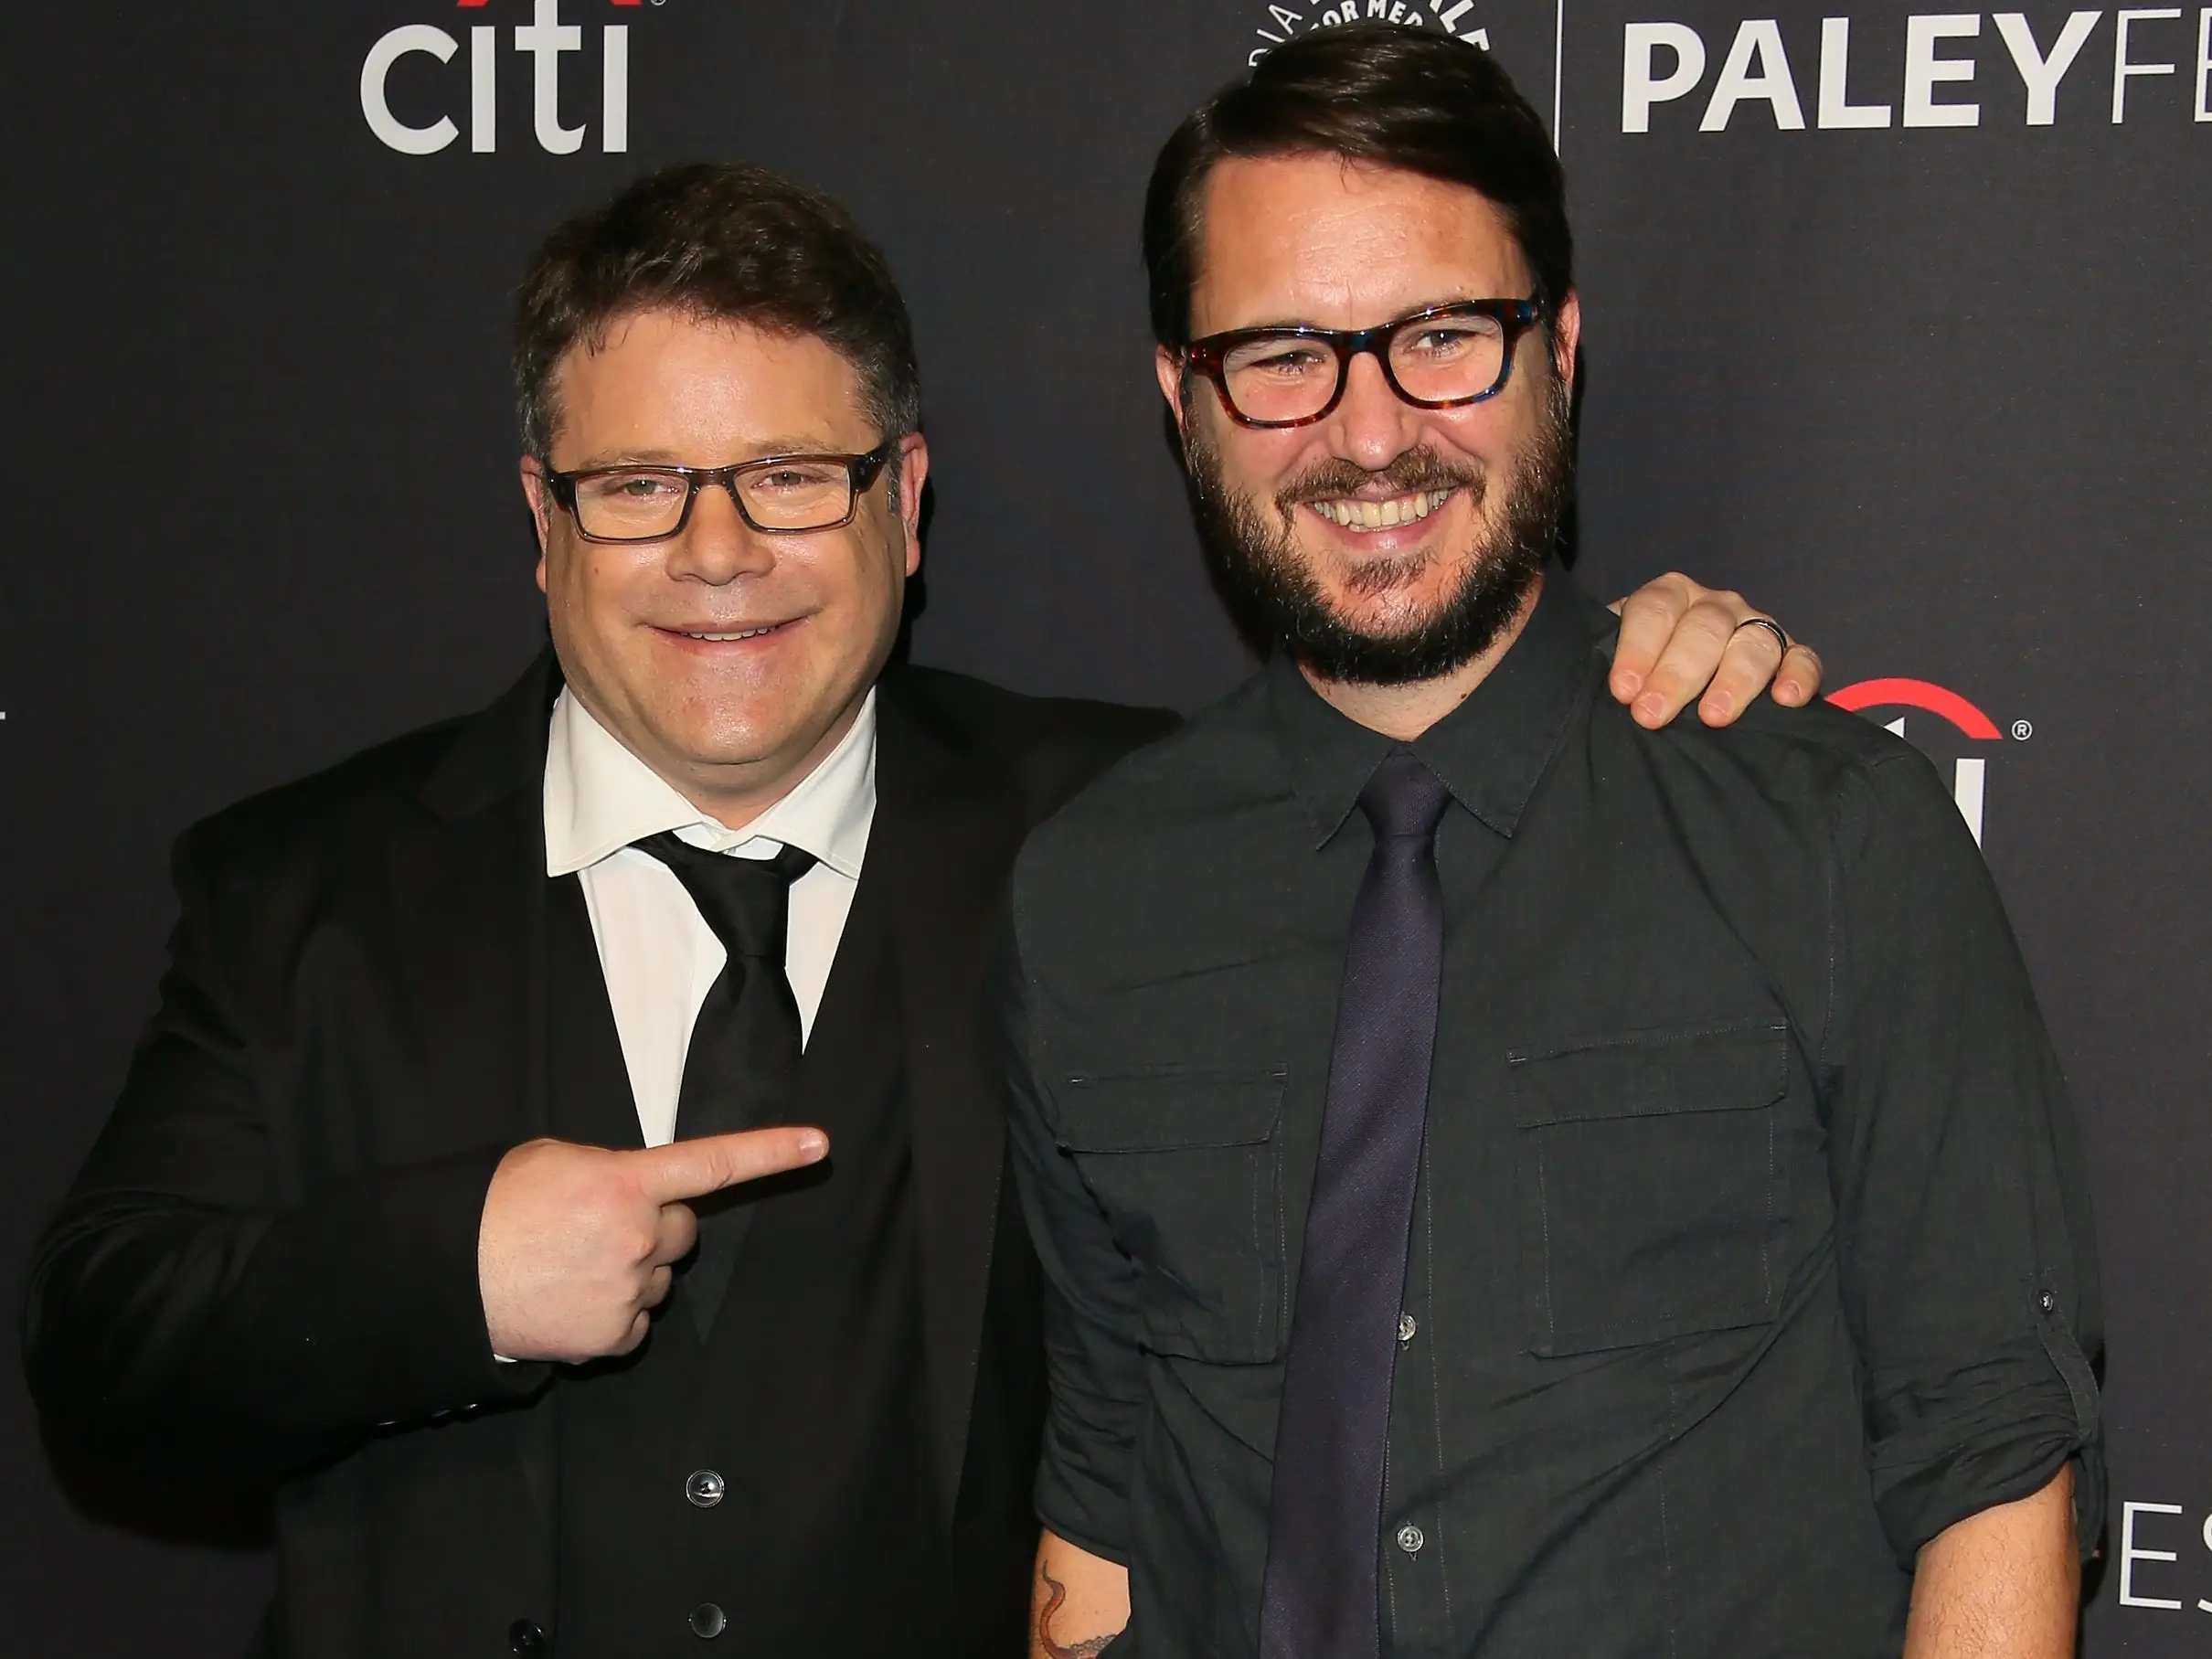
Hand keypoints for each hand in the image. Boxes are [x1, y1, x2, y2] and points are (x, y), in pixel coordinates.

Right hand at [477, 1127, 827, 1362]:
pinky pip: (637, 1320)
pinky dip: (612, 1311)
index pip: (713, 1164)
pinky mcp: (613, 1335)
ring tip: (571, 1266)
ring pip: (659, 1278)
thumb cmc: (496, 1207)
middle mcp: (638, 1237)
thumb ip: (613, 1169)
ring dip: (631, 1270)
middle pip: (684, 1231)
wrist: (446, 1275)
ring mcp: (628, 1290)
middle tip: (599, 1228)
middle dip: (656, 1226)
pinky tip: (570, 1299)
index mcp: (626, 1182)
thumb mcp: (555, 1159)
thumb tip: (639, 1189)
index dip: (771, 1152)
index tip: (820, 1144)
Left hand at [1607, 572, 1824, 728]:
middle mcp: (1715, 605)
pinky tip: (1785, 700)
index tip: (1623, 691)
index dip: (1637, 649)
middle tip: (1652, 715)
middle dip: (1676, 674)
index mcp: (1669, 596)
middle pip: (1702, 629)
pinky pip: (1803, 658)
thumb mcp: (1616, 658)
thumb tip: (1578, 674)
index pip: (1654, 610)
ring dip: (1734, 680)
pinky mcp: (1792, 653)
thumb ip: (1600, 657)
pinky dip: (1798, 676)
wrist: (1678, 684)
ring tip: (1714, 717)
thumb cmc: (1642, 673)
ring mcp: (1756, 626)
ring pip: (1753, 643)